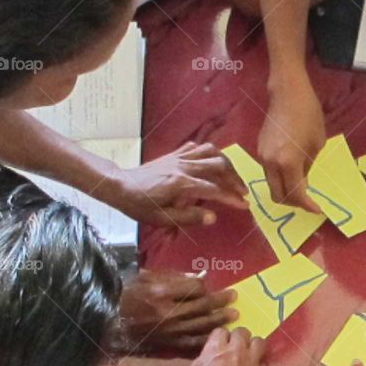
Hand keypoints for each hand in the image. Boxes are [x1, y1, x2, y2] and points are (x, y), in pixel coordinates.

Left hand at [108, 142, 247, 226]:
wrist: (120, 186)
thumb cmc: (140, 205)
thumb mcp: (162, 218)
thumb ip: (189, 217)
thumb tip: (213, 217)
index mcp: (182, 184)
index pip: (215, 190)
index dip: (232, 198)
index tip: (244, 205)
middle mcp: (184, 167)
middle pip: (219, 166)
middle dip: (235, 178)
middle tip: (243, 191)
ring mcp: (179, 158)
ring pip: (211, 152)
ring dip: (226, 163)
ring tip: (232, 175)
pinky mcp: (175, 154)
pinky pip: (197, 147)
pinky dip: (209, 153)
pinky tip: (212, 162)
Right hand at [119, 269, 238, 351]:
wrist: (107, 320)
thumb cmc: (128, 293)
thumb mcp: (147, 277)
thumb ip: (174, 277)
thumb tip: (199, 279)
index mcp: (161, 293)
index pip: (194, 289)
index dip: (207, 288)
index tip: (217, 287)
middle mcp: (167, 313)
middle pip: (201, 308)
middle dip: (221, 303)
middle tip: (235, 298)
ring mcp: (167, 331)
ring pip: (200, 327)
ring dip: (219, 322)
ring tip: (233, 317)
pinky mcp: (166, 344)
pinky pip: (190, 344)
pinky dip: (205, 340)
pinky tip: (216, 337)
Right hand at [184, 328, 267, 365]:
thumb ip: (201, 362)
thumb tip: (206, 358)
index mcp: (216, 348)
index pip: (221, 330)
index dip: (220, 338)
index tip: (220, 345)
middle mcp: (236, 349)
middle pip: (242, 331)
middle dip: (238, 338)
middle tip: (236, 348)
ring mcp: (252, 359)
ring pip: (259, 341)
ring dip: (253, 346)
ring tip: (250, 354)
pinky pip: (264, 360)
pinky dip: (260, 362)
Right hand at [259, 85, 324, 210]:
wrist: (287, 93)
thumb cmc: (308, 115)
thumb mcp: (316, 145)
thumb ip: (307, 168)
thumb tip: (302, 183)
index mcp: (288, 163)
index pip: (296, 194)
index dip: (307, 205)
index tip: (317, 210)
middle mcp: (271, 164)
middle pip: (277, 196)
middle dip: (293, 203)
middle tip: (308, 201)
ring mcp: (262, 157)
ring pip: (271, 186)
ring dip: (285, 192)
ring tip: (301, 187)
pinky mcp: (259, 150)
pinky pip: (269, 173)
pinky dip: (280, 180)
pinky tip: (292, 174)